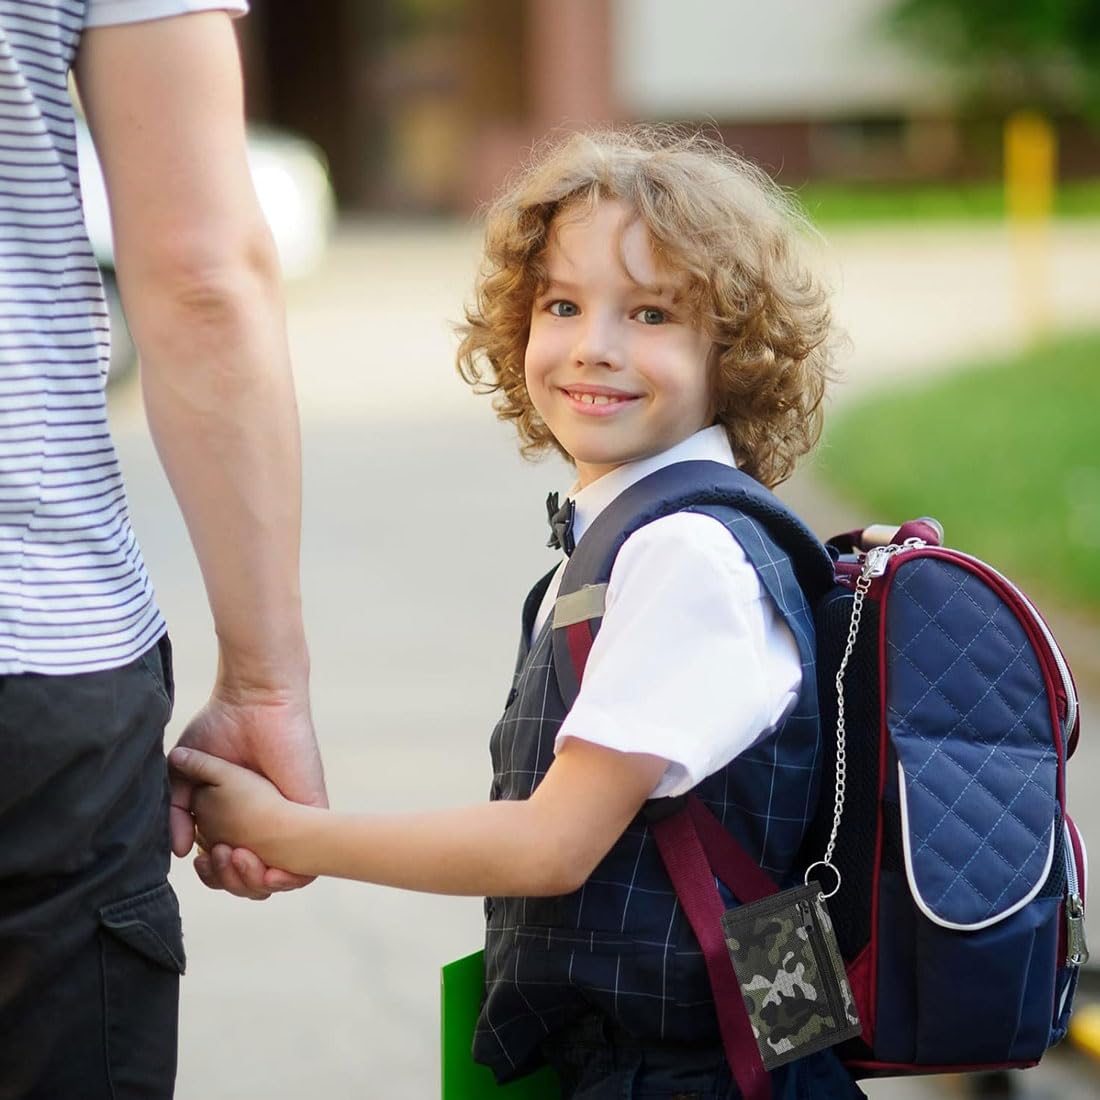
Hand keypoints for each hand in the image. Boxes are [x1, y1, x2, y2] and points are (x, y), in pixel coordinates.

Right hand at [169, 686, 325, 899]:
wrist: (253, 701)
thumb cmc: (220, 728)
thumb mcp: (185, 775)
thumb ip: (178, 812)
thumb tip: (178, 852)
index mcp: (235, 819)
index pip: (225, 867)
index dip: (211, 875)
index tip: (199, 860)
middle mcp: (263, 824)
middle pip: (248, 879)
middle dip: (229, 881)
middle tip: (216, 856)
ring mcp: (288, 821)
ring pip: (274, 879)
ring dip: (250, 881)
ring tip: (232, 856)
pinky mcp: (310, 812)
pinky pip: (306, 867)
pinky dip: (286, 881)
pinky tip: (265, 872)